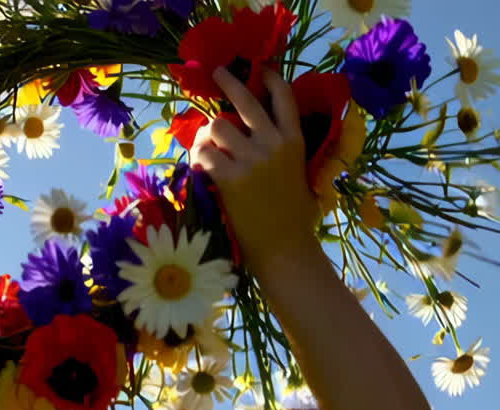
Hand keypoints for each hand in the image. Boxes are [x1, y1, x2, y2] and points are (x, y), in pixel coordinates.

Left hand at [190, 66, 321, 276]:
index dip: (270, 79)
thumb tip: (259, 132)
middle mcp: (273, 144)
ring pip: (218, 126)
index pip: (284, 97)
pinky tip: (202, 169)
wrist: (285, 248)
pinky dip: (199, 159)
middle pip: (245, 100)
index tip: (260, 71)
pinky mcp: (230, 178)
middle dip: (228, 81)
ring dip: (207, 135)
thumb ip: (284, 150)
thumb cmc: (294, 218)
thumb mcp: (300, 174)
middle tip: (218, 73)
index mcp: (295, 141)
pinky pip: (204, 153)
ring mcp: (251, 160)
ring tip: (206, 148)